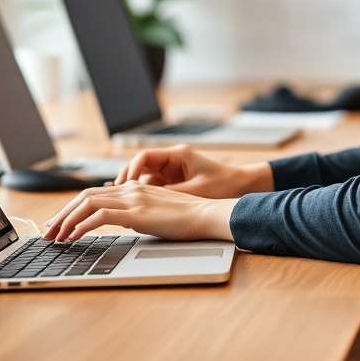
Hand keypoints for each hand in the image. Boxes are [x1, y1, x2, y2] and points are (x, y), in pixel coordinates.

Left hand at [43, 182, 236, 241]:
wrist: (206, 215)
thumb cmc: (186, 218)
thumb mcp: (155, 212)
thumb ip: (136, 211)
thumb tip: (121, 220)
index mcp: (132, 188)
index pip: (93, 194)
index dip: (72, 207)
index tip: (59, 222)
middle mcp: (129, 189)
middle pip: (84, 196)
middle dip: (62, 214)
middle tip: (48, 231)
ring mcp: (132, 199)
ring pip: (87, 203)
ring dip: (66, 220)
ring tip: (55, 236)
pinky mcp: (136, 213)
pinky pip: (100, 216)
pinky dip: (82, 225)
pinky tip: (73, 236)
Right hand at [113, 145, 273, 198]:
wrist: (244, 186)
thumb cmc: (224, 184)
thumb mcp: (196, 191)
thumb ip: (171, 193)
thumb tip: (146, 198)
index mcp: (177, 155)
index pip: (144, 156)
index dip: (131, 169)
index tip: (124, 184)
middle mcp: (173, 160)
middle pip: (141, 165)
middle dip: (127, 178)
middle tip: (115, 193)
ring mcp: (173, 171)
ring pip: (146, 176)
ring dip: (135, 187)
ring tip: (122, 200)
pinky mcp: (176, 182)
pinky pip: (154, 185)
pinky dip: (145, 194)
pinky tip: (136, 205)